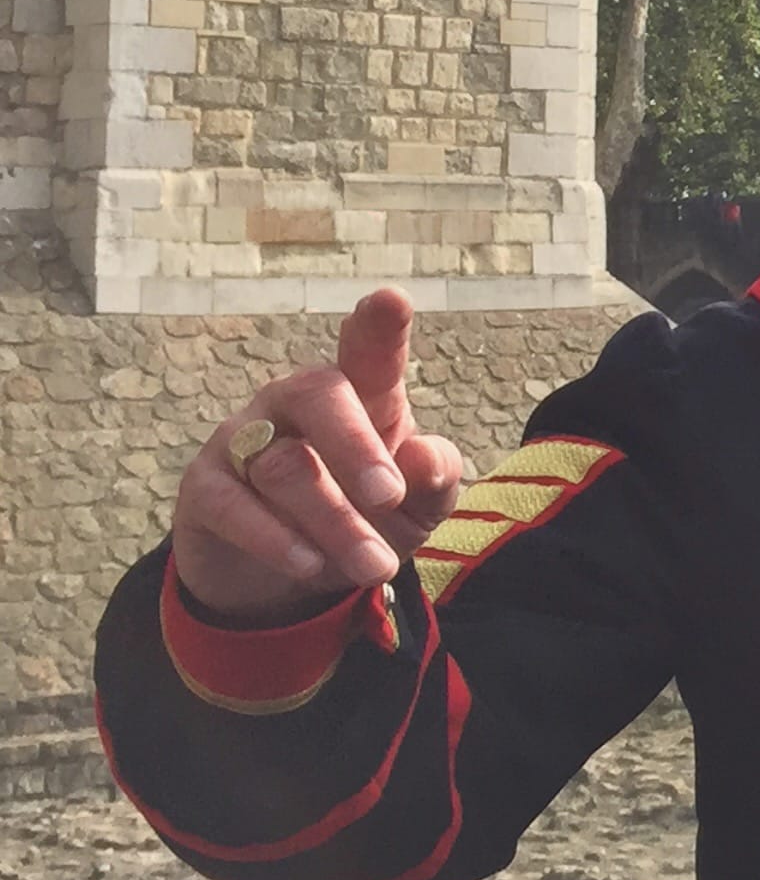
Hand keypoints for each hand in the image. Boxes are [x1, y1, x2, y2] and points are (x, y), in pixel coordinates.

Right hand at [168, 289, 469, 621]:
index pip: (368, 352)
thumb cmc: (366, 519)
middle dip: (356, 447)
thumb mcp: (417, 507)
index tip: (391, 300)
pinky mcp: (206, 487)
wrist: (286, 580)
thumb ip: (433, 477)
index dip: (379, 328)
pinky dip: (275, 537)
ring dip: (336, 523)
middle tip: (390, 497)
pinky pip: (234, 505)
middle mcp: (297, 403)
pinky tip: (310, 565)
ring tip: (374, 565)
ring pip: (286, 469)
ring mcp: (245, 438)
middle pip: (319, 396)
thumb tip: (421, 456)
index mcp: (360, 395)